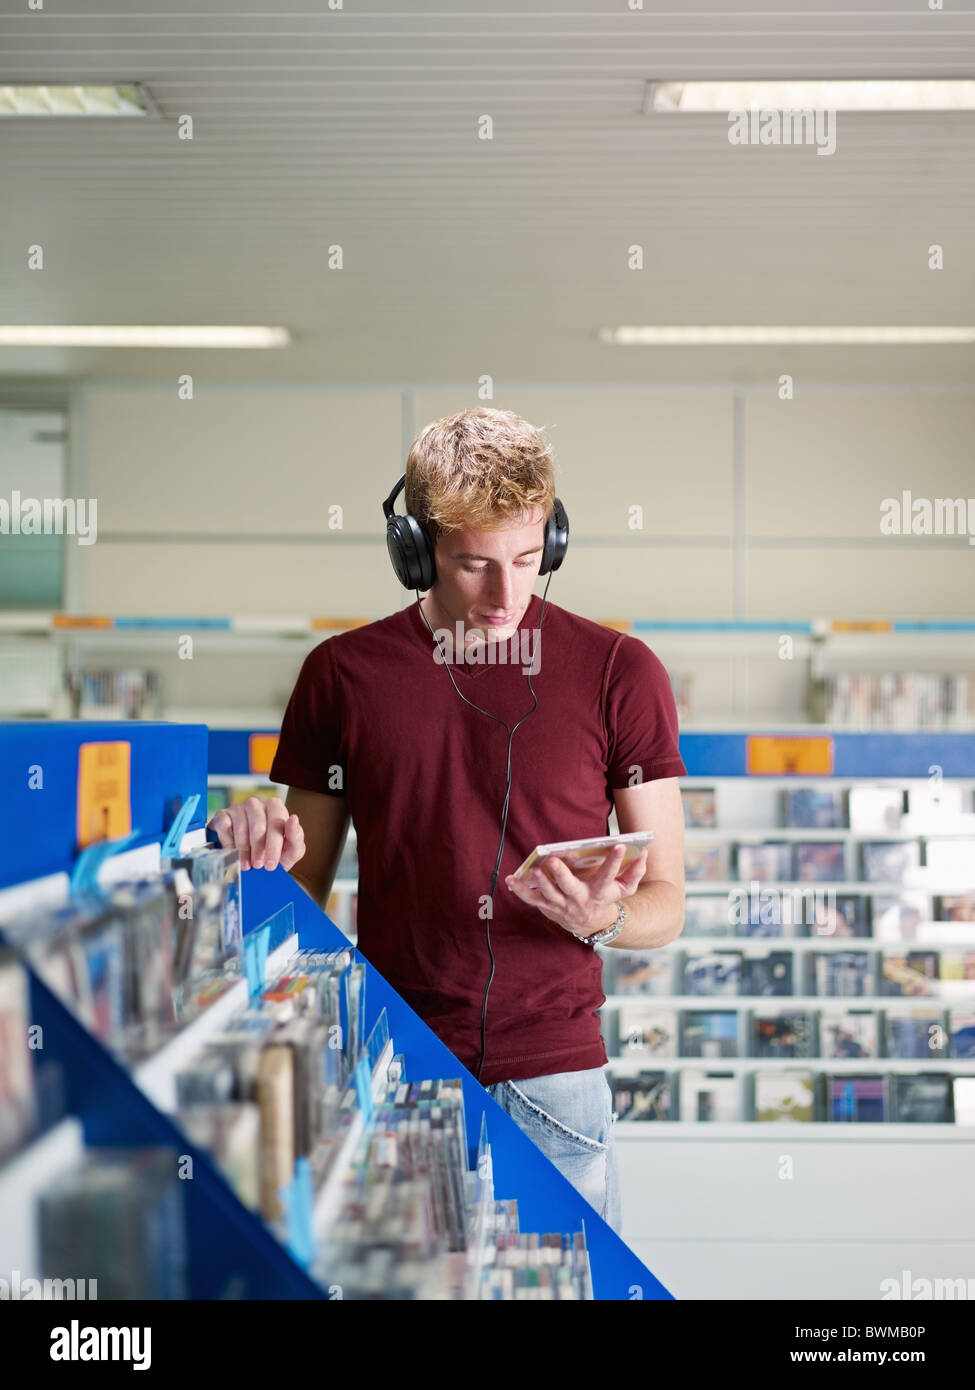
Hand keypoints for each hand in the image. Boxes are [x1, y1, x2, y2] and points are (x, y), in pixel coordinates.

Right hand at [208, 796, 305, 871]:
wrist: (252, 862)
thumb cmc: (273, 853)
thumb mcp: (290, 851)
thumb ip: (296, 838)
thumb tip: (293, 819)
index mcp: (276, 808)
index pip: (276, 822)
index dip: (274, 845)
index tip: (271, 864)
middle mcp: (257, 805)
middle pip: (258, 826)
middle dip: (259, 850)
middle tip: (258, 866)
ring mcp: (239, 808)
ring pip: (241, 828)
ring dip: (243, 851)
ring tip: (246, 865)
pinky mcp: (222, 815)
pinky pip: (224, 827)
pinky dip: (228, 844)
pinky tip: (233, 854)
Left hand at [504, 846, 648, 937]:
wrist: (592, 923)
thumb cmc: (607, 898)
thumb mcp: (625, 889)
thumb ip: (634, 872)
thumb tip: (643, 853)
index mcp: (599, 892)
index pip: (609, 875)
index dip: (614, 861)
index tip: (618, 844)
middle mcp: (579, 900)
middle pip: (570, 888)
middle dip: (561, 875)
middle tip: (553, 861)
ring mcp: (561, 905)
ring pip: (548, 895)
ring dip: (539, 883)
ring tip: (533, 869)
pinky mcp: (547, 907)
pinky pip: (531, 900)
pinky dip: (519, 890)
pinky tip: (509, 879)